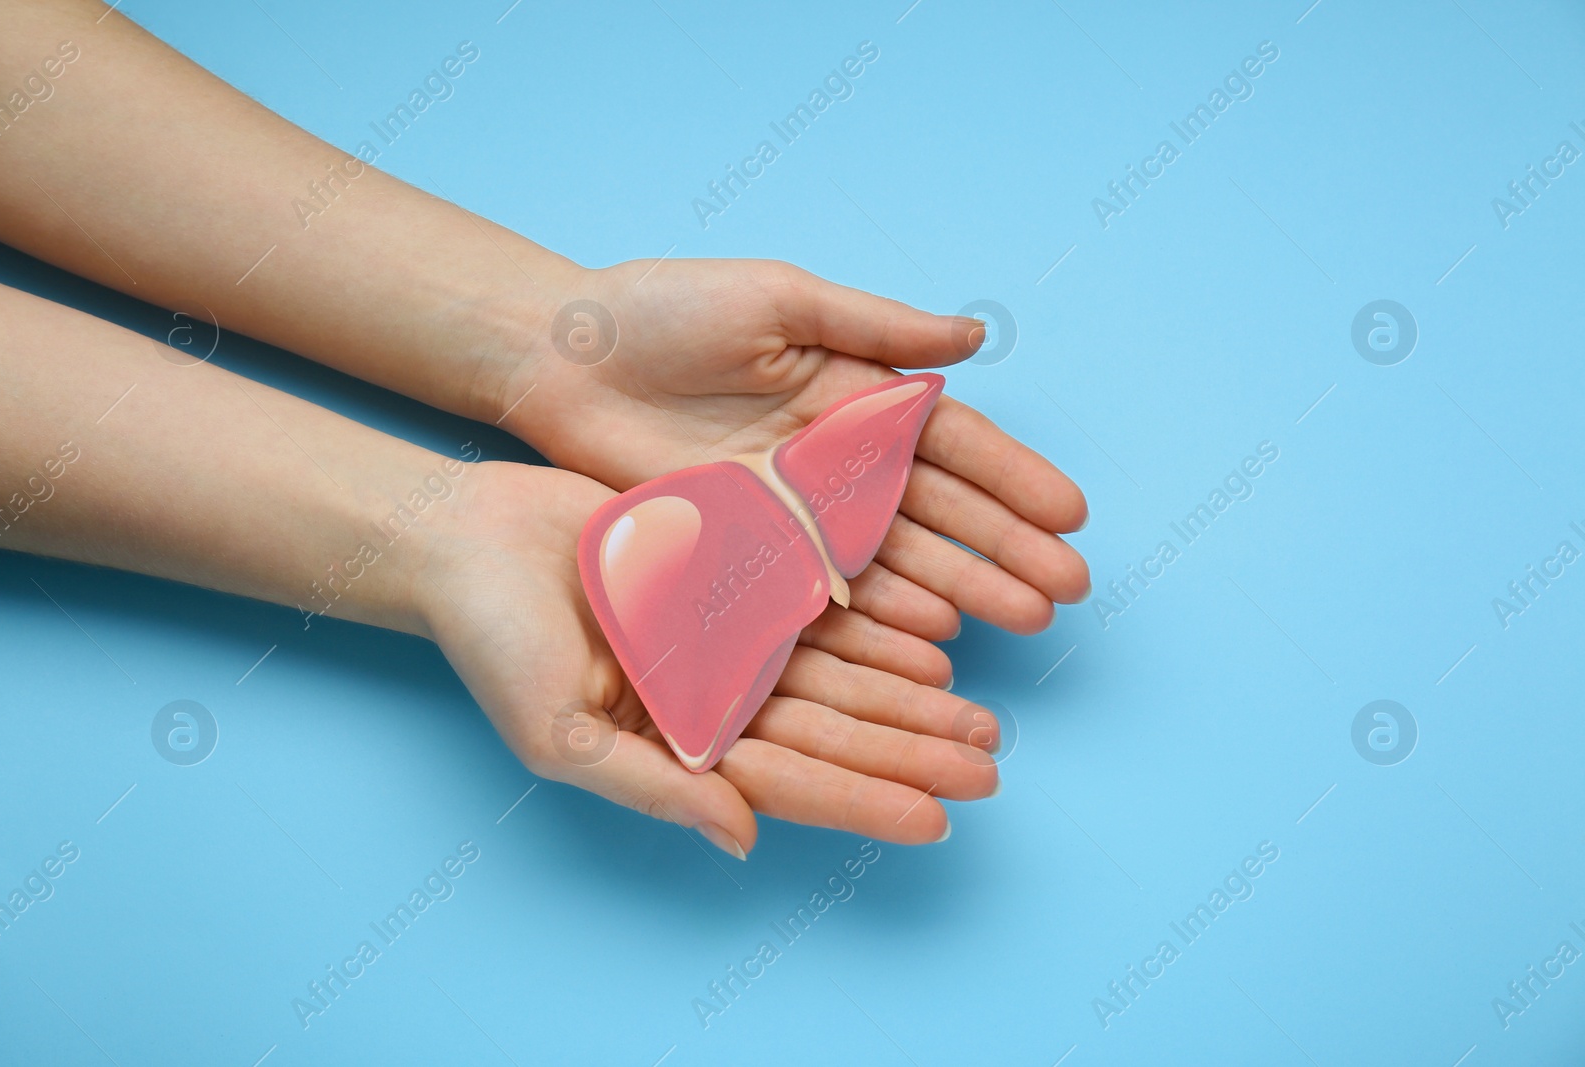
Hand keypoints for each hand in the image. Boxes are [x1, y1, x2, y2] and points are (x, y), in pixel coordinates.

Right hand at [416, 461, 1001, 853]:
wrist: (466, 539)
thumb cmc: (494, 644)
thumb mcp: (560, 736)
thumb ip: (656, 789)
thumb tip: (747, 841)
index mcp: (678, 746)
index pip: (792, 783)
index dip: (866, 801)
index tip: (940, 818)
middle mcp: (715, 697)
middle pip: (835, 731)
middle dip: (912, 752)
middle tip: (991, 764)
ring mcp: (727, 636)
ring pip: (841, 676)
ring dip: (911, 698)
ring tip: (981, 716)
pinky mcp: (732, 574)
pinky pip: (820, 605)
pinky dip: (877, 627)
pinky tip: (933, 642)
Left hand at [503, 259, 1090, 649]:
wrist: (561, 357)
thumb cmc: (663, 308)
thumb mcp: (778, 296)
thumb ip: (875, 324)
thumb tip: (976, 339)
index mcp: (850, 393)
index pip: (951, 443)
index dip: (1013, 478)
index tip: (1071, 516)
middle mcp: (834, 457)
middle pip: (939, 510)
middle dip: (1006, 548)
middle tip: (1064, 591)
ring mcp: (794, 508)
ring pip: (896, 555)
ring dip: (962, 587)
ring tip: (1022, 619)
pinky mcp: (746, 547)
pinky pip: (827, 586)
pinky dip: (881, 612)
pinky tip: (932, 635)